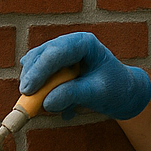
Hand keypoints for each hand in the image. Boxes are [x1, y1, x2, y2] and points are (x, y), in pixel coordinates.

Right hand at [20, 32, 150, 120]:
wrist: (122, 93)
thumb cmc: (115, 89)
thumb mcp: (97, 94)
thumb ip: (73, 95)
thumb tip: (46, 103)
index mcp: (83, 43)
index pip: (56, 52)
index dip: (39, 70)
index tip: (28, 91)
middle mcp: (68, 44)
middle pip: (40, 56)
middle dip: (32, 79)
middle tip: (27, 101)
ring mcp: (59, 54)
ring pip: (34, 66)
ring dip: (37, 88)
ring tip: (56, 108)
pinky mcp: (52, 67)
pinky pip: (37, 78)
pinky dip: (42, 93)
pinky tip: (64, 107)